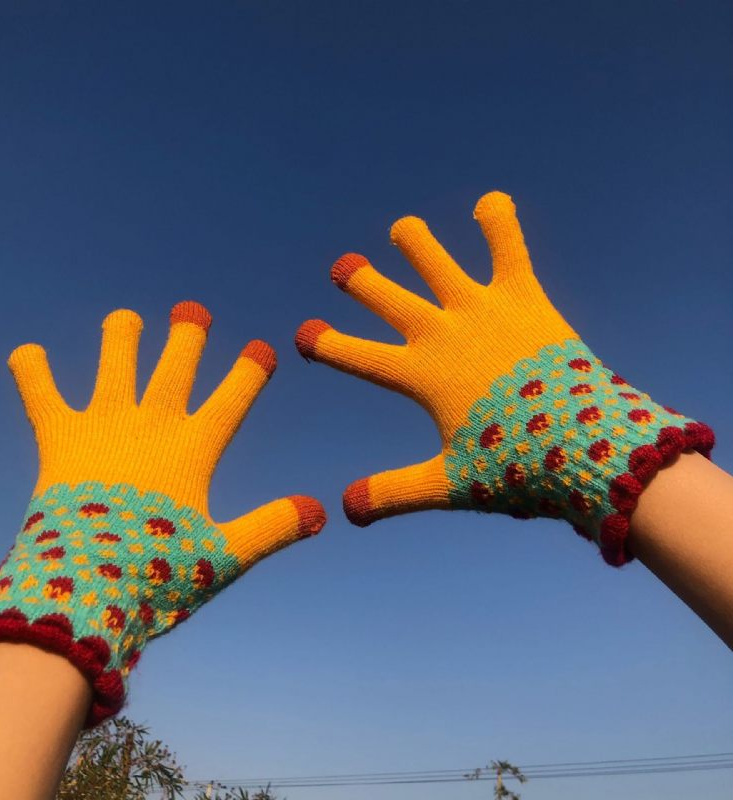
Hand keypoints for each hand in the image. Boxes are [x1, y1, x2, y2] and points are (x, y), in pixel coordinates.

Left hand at [0, 301, 325, 724]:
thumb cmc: (159, 572)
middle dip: (187, 338)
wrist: (86, 584)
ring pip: (115, 368)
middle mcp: (151, 426)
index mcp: (193, 450)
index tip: (262, 348)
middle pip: (174, 369)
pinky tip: (27, 352)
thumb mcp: (225, 554)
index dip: (249, 372)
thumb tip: (321, 509)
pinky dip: (33, 372)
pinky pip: (42, 397)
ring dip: (121, 339)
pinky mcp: (61, 440)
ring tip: (124, 317)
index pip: (231, 399)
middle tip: (192, 311)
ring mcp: (105, 427)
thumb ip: (273, 527)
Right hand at [296, 192, 712, 564]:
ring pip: (434, 261)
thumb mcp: (447, 484)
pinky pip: (506, 248)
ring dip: (414, 243)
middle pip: (386, 297)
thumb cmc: (514, 467)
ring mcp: (479, 309)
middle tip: (344, 267)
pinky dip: (497, 223)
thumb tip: (344, 509)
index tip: (305, 334)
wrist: (583, 443)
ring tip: (403, 230)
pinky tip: (491, 202)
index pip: (356, 355)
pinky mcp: (521, 297)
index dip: (326, 344)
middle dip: (360, 281)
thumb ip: (392, 493)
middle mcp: (441, 332)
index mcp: (419, 375)